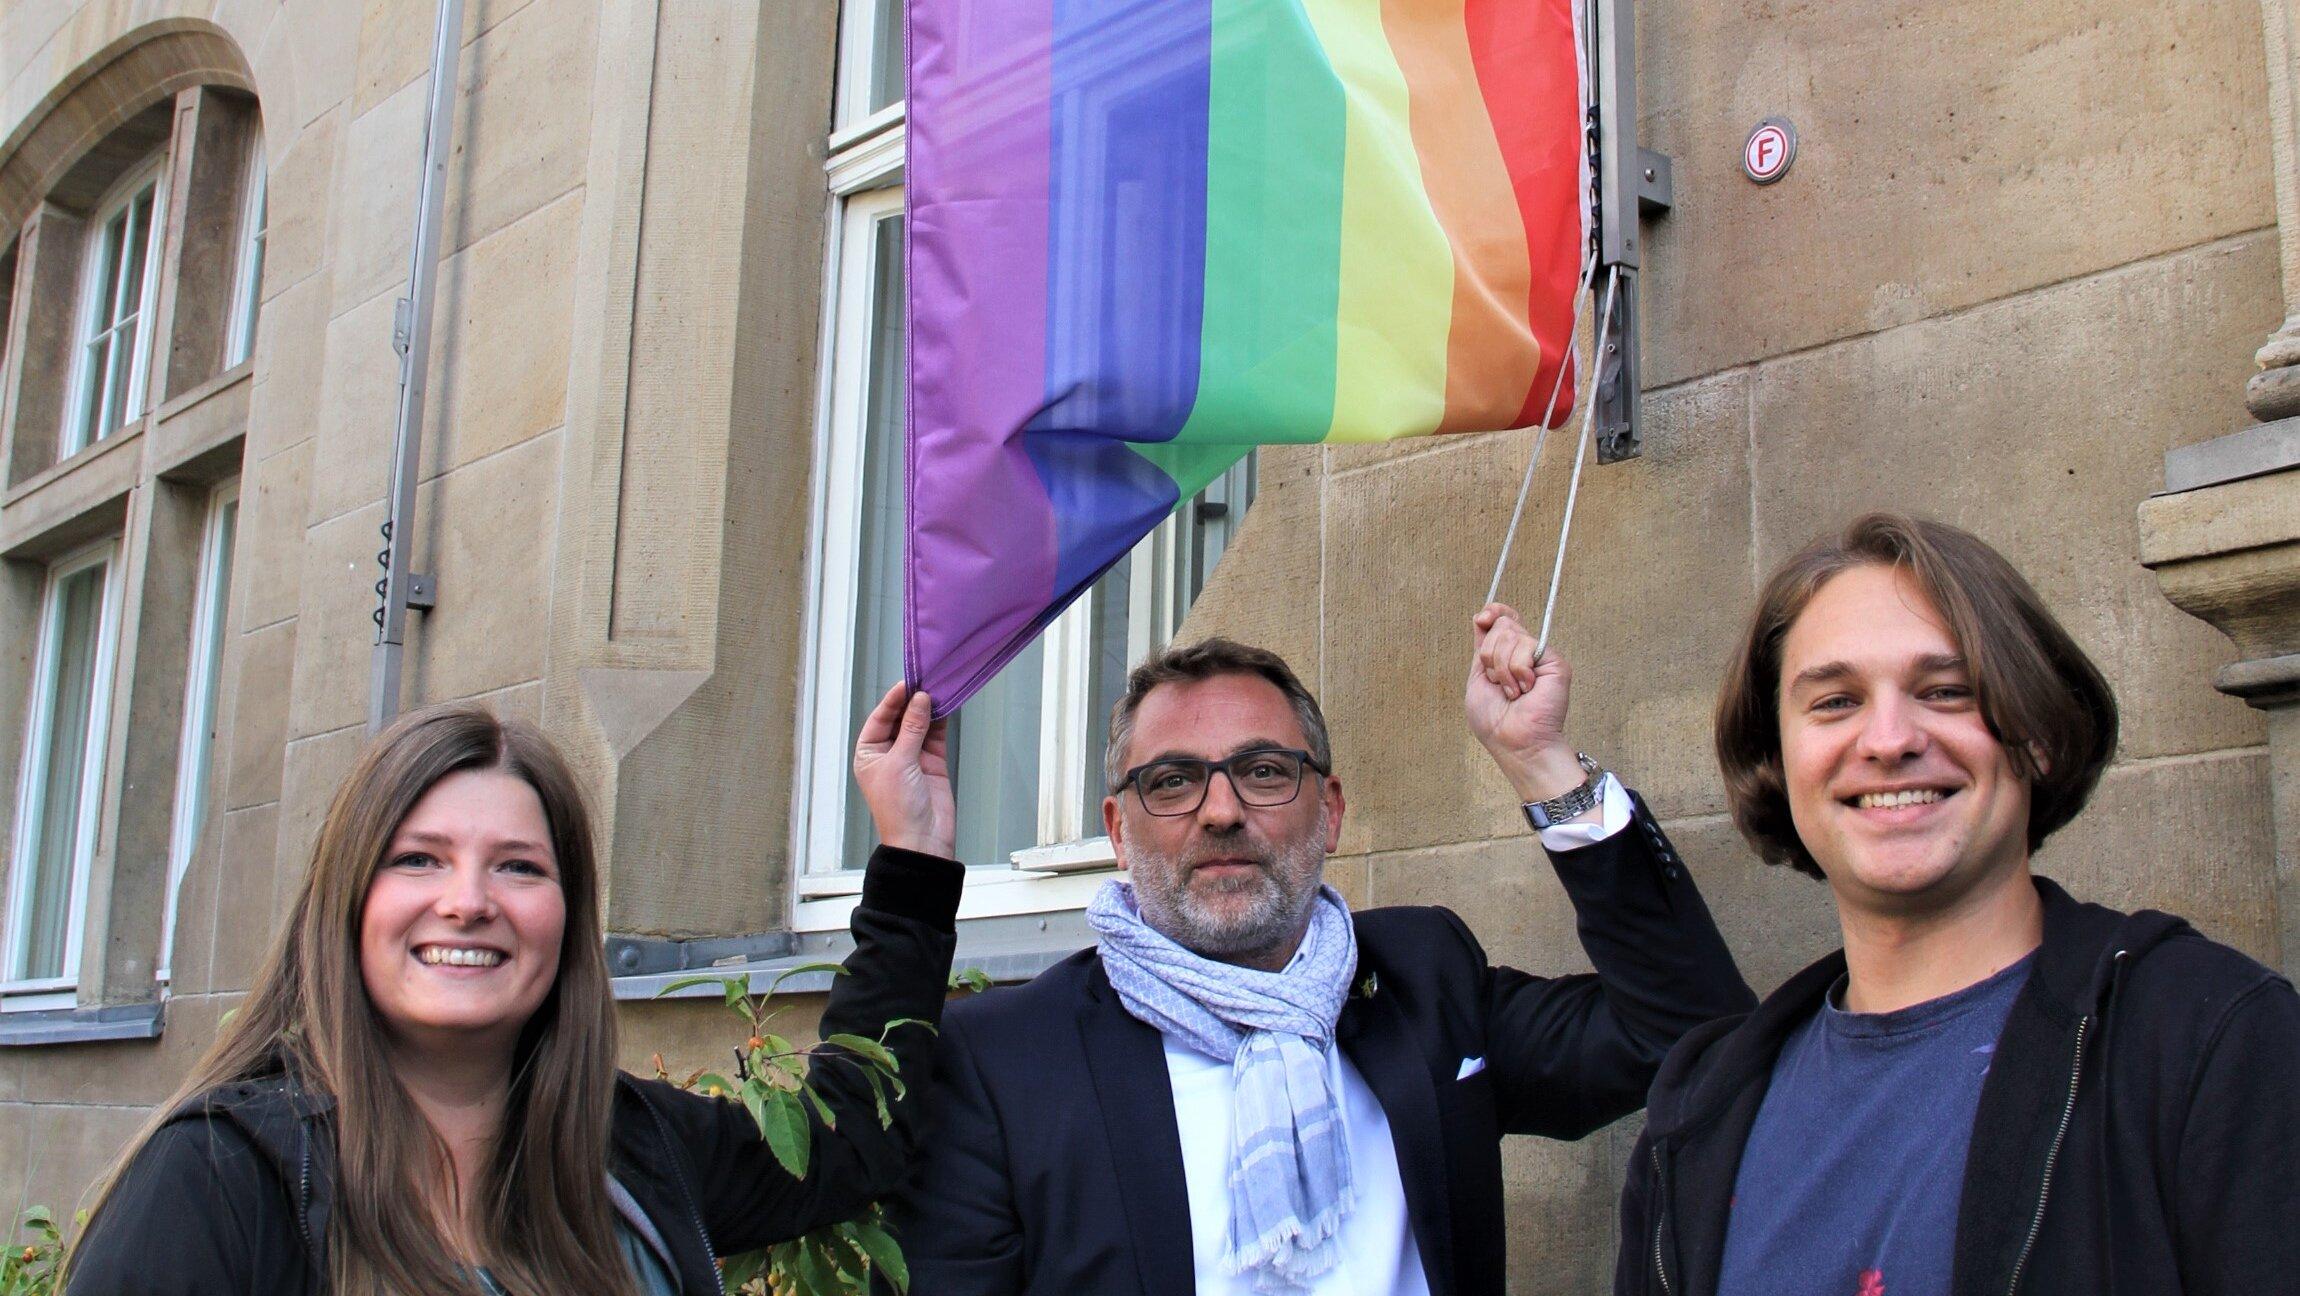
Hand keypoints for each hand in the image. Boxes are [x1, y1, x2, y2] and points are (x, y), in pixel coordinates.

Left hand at [853, 684, 956, 859]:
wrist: (922, 840)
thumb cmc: (898, 808)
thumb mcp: (900, 763)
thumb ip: (912, 729)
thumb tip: (920, 699)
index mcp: (869, 754)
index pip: (880, 719)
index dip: (893, 700)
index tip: (908, 683)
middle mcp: (889, 753)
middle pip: (901, 719)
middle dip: (912, 701)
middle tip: (925, 680)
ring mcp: (912, 756)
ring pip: (920, 724)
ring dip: (928, 708)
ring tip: (938, 688)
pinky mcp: (932, 762)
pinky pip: (936, 735)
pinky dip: (941, 721)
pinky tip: (946, 704)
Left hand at [1465, 603, 1586, 802]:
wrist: (1513, 740)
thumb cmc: (1494, 720)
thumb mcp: (1477, 678)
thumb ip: (1481, 646)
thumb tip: (1482, 615)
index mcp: (1505, 654)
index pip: (1502, 617)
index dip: (1493, 611)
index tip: (1483, 617)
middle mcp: (1524, 652)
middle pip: (1501, 624)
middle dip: (1489, 656)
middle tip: (1499, 684)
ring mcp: (1539, 656)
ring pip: (1511, 635)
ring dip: (1502, 670)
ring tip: (1513, 692)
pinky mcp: (1554, 662)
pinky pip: (1526, 648)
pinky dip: (1517, 672)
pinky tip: (1526, 690)